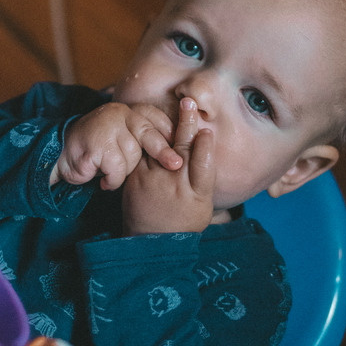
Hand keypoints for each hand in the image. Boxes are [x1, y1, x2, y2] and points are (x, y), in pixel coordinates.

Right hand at [51, 102, 181, 190]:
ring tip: (113, 172)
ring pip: (132, 155)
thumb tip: (180, 151)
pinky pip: (117, 168)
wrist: (62, 154)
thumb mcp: (126, 139)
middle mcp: (118, 113)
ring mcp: (106, 127)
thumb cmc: (101, 150)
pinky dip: (112, 179)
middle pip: (148, 133)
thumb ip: (145, 137)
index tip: (182, 149)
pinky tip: (103, 179)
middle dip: (163, 151)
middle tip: (176, 164)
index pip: (156, 117)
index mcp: (129, 110)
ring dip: (125, 172)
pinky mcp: (96, 144)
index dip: (170, 133)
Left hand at [121, 98, 215, 233]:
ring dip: (167, 123)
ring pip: (161, 147)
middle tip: (190, 103)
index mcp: (196, 195)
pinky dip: (149, 135)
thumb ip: (205, 179)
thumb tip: (208, 148)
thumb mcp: (203, 207)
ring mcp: (154, 180)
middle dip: (187, 124)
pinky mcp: (136, 176)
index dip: (205, 147)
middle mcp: (175, 186)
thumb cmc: (183, 222)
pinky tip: (154, 120)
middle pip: (183, 150)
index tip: (207, 131)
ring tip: (174, 106)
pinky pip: (143, 151)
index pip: (203, 166)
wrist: (151, 242)